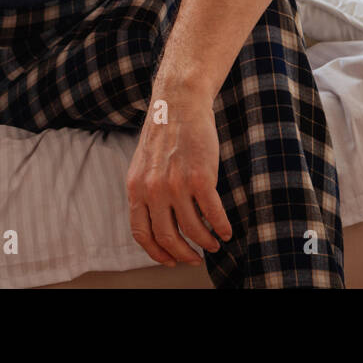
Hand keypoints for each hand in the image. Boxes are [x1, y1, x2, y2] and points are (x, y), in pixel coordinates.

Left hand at [125, 89, 232, 267]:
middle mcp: (153, 190)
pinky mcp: (200, 178)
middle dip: (183, 254)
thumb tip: (158, 221)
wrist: (179, 102)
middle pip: (167, 236)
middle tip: (195, 259)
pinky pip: (213, 213)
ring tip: (214, 244)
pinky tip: (226, 231)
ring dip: (205, 242)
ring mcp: (176, 185)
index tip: (171, 260)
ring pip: (192, 229)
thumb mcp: (144, 164)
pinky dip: (221, 227)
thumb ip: (147, 192)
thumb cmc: (166, 133)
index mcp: (136, 188)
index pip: (142, 232)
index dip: (157, 252)